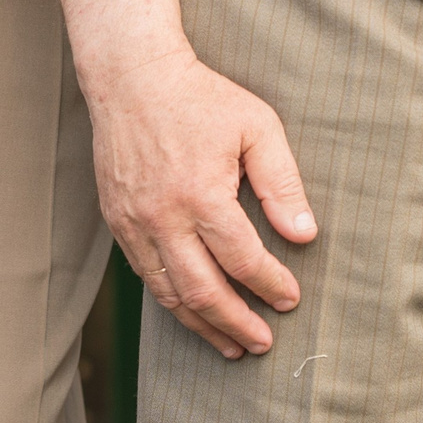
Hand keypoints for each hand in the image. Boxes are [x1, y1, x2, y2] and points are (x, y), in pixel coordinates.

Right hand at [89, 47, 318, 360]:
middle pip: (203, 291)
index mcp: (201, 194)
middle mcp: (163, 217)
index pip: (242, 259)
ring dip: (203, 325)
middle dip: (237, 324)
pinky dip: (172, 301)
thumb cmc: (201, 98)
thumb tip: (304, 235)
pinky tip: (193, 310)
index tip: (290, 298)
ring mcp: (134, 224)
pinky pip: (145, 276)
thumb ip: (282, 182)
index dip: (270, 285)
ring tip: (231, 345)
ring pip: (169, 294)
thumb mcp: (257, 126)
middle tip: (263, 343)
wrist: (132, 78)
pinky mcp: (117, 222)